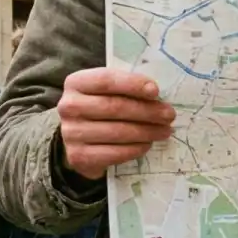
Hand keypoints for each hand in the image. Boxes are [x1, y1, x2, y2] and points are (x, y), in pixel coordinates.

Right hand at [57, 69, 175, 180]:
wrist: (78, 137)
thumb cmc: (99, 107)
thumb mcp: (106, 91)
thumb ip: (125, 87)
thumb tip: (156, 93)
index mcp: (75, 83)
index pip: (106, 80)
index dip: (133, 84)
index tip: (156, 91)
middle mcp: (68, 106)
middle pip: (114, 107)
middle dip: (147, 111)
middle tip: (169, 115)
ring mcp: (71, 133)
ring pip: (117, 131)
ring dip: (146, 131)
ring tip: (164, 131)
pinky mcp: (78, 156)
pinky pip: (113, 153)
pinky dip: (135, 148)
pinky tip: (147, 144)